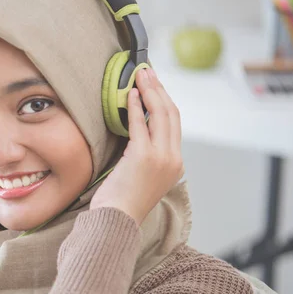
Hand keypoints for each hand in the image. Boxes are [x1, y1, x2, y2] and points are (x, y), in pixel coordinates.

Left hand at [90, 68, 183, 225]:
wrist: (117, 221)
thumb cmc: (122, 203)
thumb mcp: (142, 178)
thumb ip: (145, 157)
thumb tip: (136, 135)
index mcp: (175, 164)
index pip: (175, 124)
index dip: (166, 101)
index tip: (156, 86)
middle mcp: (173, 159)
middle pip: (172, 114)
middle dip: (160, 90)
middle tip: (149, 73)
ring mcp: (161, 157)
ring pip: (161, 114)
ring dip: (150, 91)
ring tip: (141, 76)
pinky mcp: (144, 156)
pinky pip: (142, 124)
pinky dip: (137, 106)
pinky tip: (131, 94)